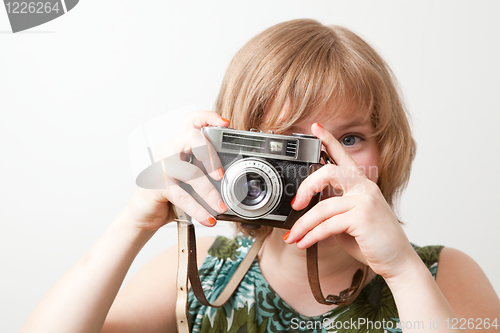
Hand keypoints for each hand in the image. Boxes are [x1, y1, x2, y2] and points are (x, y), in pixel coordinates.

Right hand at [126, 111, 229, 230]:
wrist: (145, 213)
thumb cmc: (170, 193)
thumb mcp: (191, 179)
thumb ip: (206, 171)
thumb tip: (233, 178)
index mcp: (178, 144)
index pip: (191, 120)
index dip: (208, 117)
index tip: (225, 124)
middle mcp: (168, 150)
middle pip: (193, 138)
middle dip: (212, 156)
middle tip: (221, 175)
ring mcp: (161, 166)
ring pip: (191, 172)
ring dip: (210, 193)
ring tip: (221, 207)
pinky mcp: (157, 185)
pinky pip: (182, 196)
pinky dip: (199, 210)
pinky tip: (209, 218)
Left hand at [284, 123, 415, 278]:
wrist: (397, 262)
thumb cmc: (372, 240)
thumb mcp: (348, 220)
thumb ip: (332, 210)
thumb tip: (306, 212)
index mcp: (361, 185)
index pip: (343, 156)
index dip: (329, 140)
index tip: (315, 127)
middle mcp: (365, 188)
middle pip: (328, 173)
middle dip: (306, 187)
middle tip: (295, 205)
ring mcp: (365, 201)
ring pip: (322, 207)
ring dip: (303, 225)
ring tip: (293, 237)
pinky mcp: (363, 217)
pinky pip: (328, 225)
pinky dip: (311, 235)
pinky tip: (303, 243)